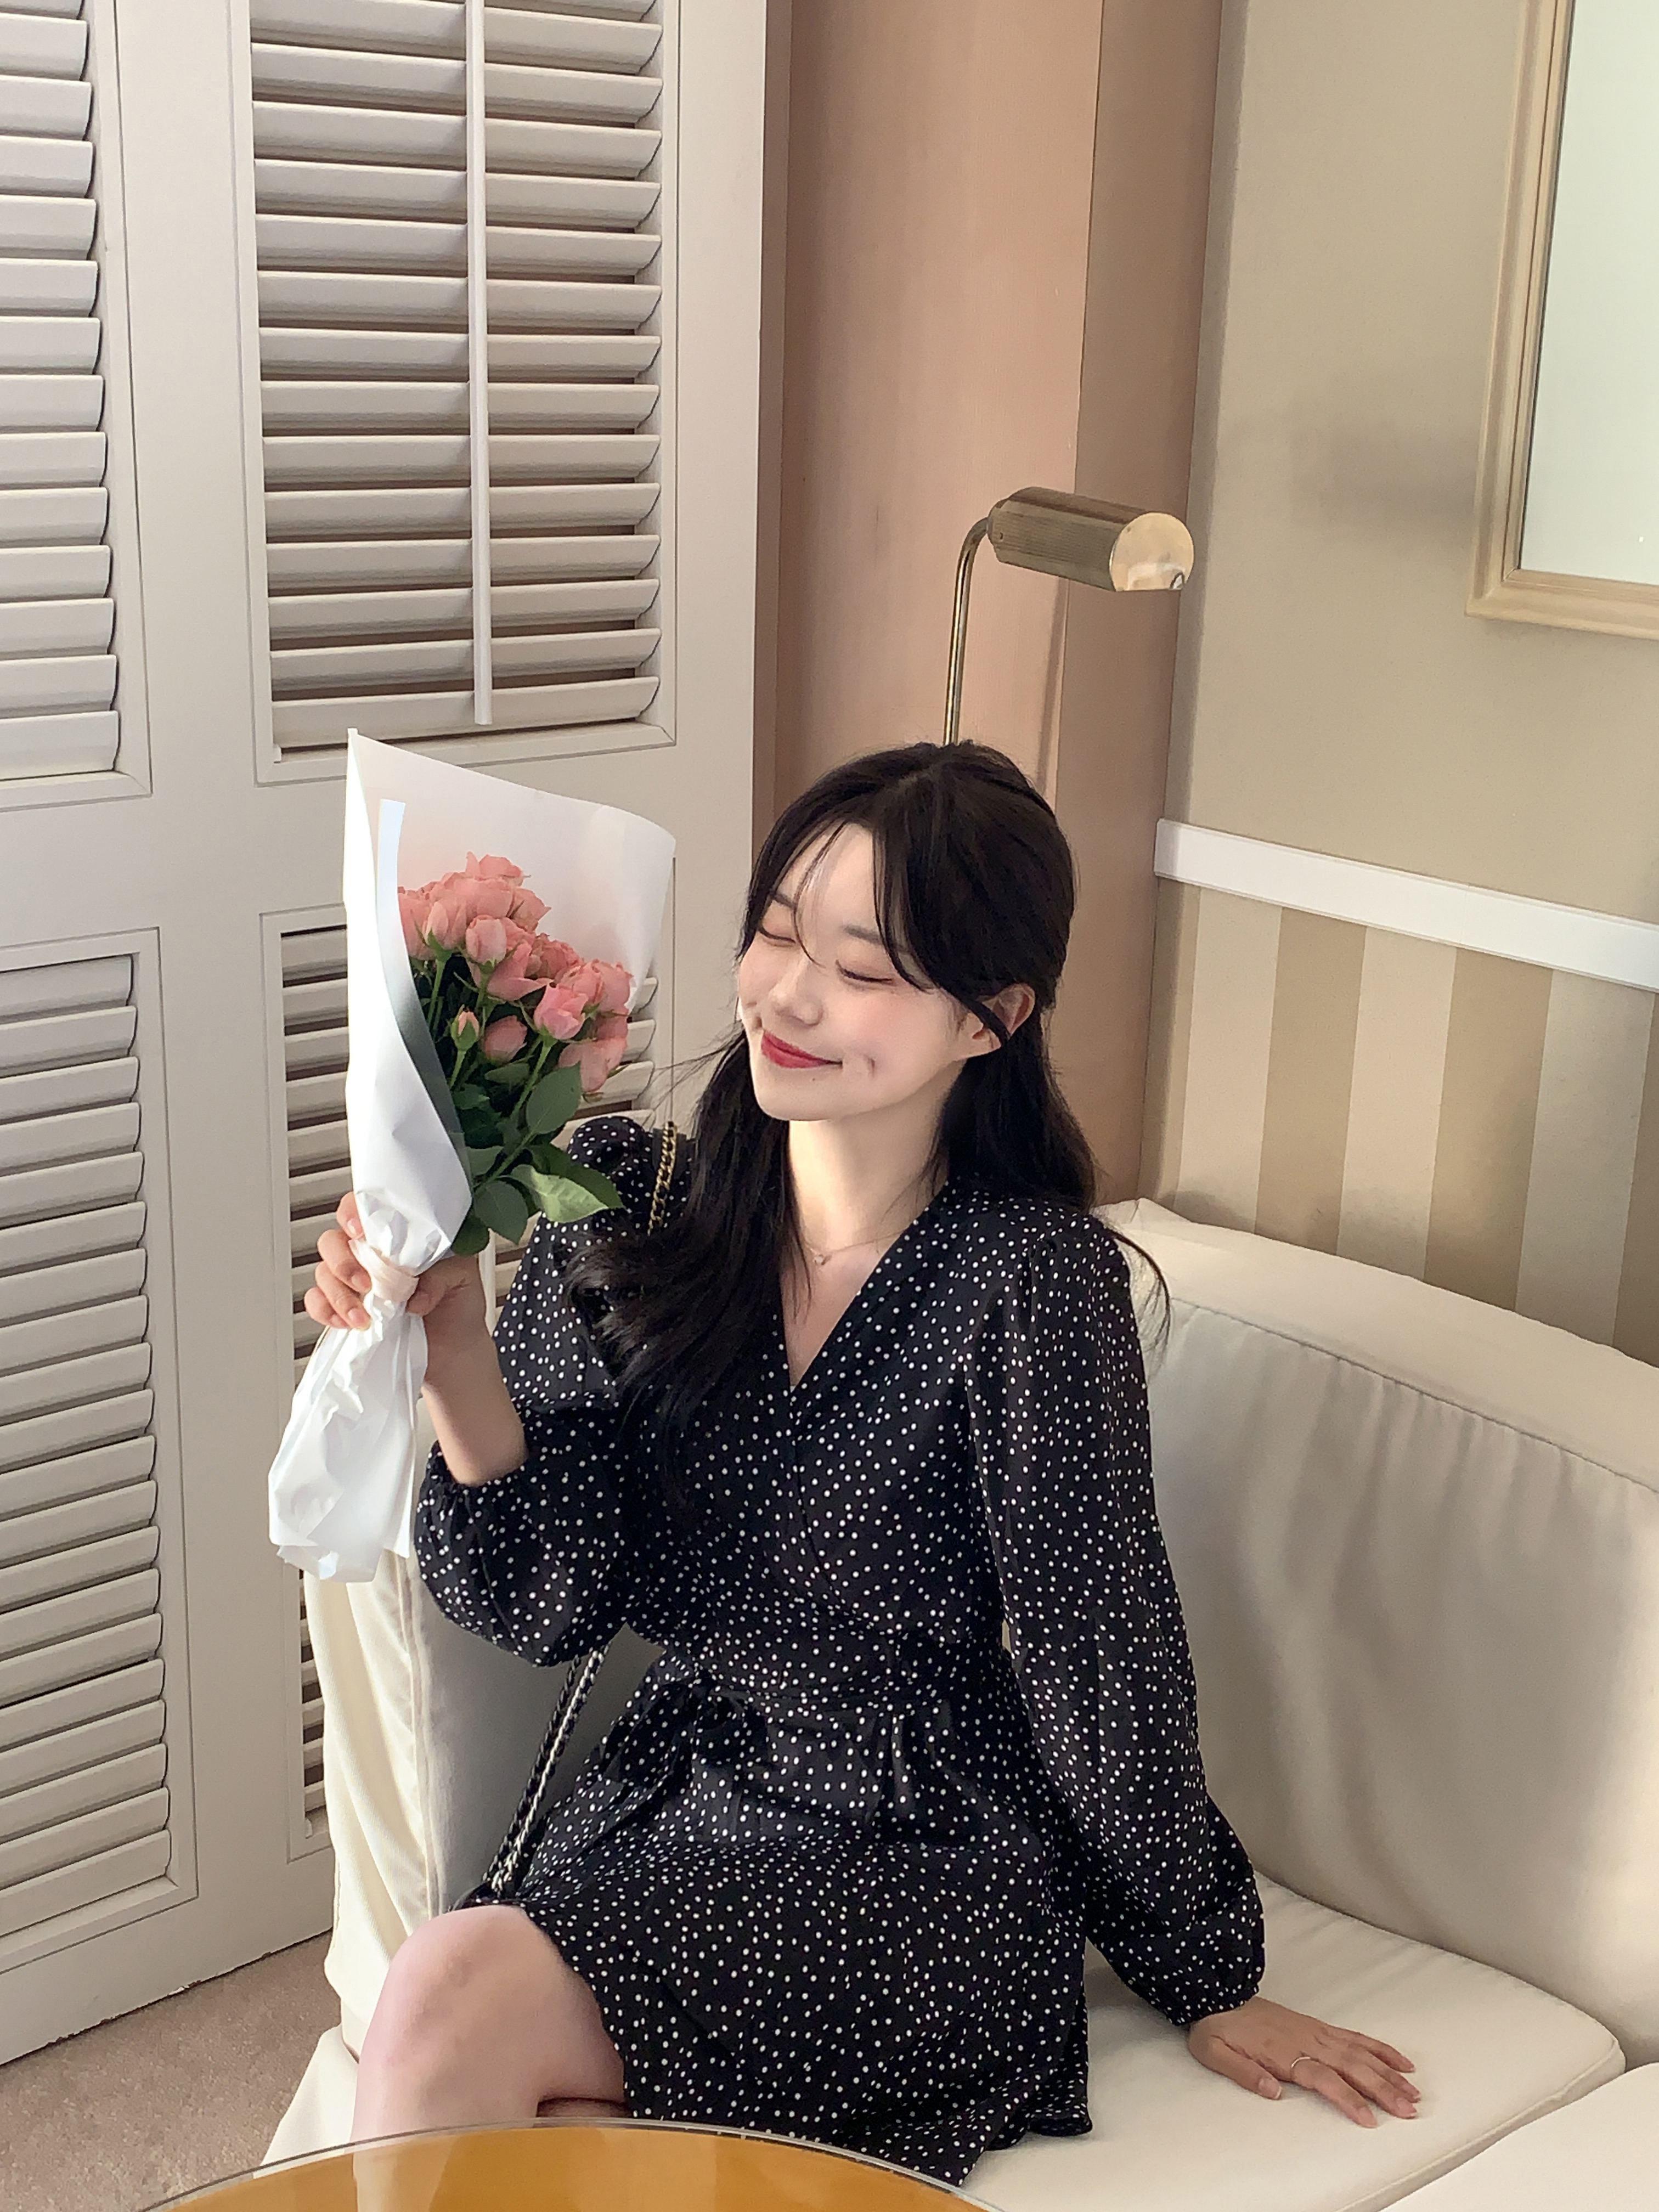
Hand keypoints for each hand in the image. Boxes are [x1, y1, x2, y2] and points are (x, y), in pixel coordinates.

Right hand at [306, 1193, 489, 1385]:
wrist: (454, 1350)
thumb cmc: (458, 1304)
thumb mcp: (464, 1279)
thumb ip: (443, 1274)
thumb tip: (416, 1293)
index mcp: (396, 1236)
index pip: (363, 1209)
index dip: (352, 1213)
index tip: (359, 1230)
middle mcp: (369, 1254)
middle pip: (332, 1241)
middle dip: (342, 1261)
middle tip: (365, 1282)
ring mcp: (353, 1281)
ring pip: (323, 1273)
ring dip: (338, 1294)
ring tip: (364, 1316)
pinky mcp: (344, 1309)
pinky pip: (317, 1302)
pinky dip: (325, 1311)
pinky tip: (347, 1322)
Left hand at [1188, 1996, 1418, 2126]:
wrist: (1216, 1995)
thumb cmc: (1217, 2028)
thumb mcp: (1215, 2053)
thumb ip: (1243, 2074)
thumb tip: (1273, 2092)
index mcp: (1283, 2052)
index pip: (1324, 2078)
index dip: (1348, 2098)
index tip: (1369, 2118)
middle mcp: (1306, 2040)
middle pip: (1351, 2066)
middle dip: (1382, 2089)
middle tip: (1407, 2110)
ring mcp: (1315, 2031)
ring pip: (1359, 2053)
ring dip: (1388, 2073)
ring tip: (1412, 2092)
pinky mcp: (1318, 2026)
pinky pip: (1355, 2037)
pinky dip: (1379, 2048)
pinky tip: (1398, 2061)